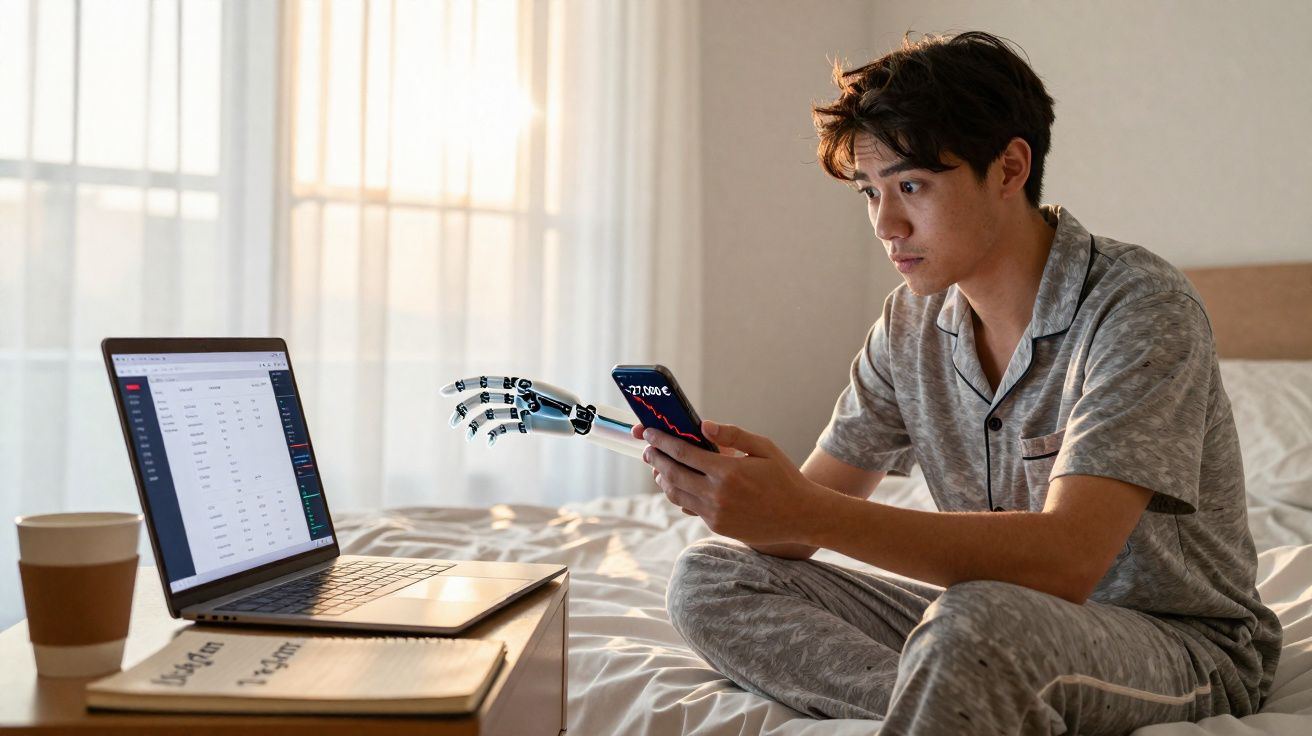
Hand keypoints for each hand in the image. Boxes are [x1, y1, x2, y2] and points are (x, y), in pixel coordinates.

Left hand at [632, 420, 827, 545]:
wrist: (800, 516)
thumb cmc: (784, 477)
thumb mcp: (764, 448)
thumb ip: (733, 435)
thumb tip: (704, 425)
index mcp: (727, 471)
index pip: (683, 453)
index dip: (662, 442)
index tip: (648, 433)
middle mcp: (717, 494)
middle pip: (672, 474)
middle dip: (656, 459)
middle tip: (648, 449)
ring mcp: (715, 513)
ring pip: (676, 495)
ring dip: (663, 479)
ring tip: (659, 467)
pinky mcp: (717, 526)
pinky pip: (690, 508)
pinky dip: (679, 494)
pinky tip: (678, 484)